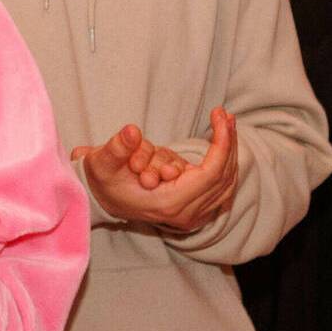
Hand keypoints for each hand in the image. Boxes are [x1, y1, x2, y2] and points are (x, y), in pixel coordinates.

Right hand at [74, 109, 238, 233]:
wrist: (102, 200)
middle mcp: (185, 214)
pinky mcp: (196, 211)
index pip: (211, 174)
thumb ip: (117, 148)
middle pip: (224, 176)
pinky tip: (224, 139)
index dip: (221, 143)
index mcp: (168, 203)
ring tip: (226, 121)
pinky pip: (222, 187)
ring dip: (230, 151)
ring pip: (227, 182)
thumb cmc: (104, 179)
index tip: (219, 116)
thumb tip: (132, 132)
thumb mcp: (102, 162)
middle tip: (225, 114)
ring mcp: (193, 216)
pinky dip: (225, 163)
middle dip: (228, 142)